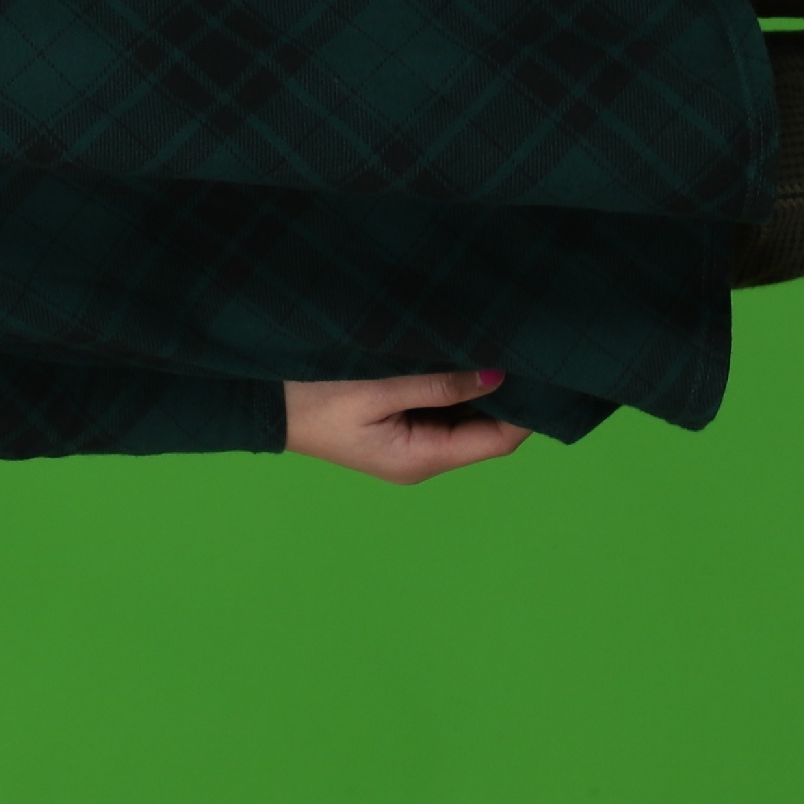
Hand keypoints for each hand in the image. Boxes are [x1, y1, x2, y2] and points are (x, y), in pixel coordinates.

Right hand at [283, 370, 529, 483]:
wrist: (259, 404)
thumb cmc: (311, 398)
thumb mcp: (376, 388)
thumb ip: (438, 384)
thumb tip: (499, 376)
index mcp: (421, 458)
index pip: (499, 440)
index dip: (528, 410)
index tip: (545, 368)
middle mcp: (422, 458)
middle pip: (487, 431)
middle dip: (508, 394)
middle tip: (525, 346)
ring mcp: (409, 444)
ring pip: (466, 418)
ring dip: (481, 387)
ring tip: (499, 344)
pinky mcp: (396, 426)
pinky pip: (442, 409)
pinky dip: (457, 386)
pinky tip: (464, 354)